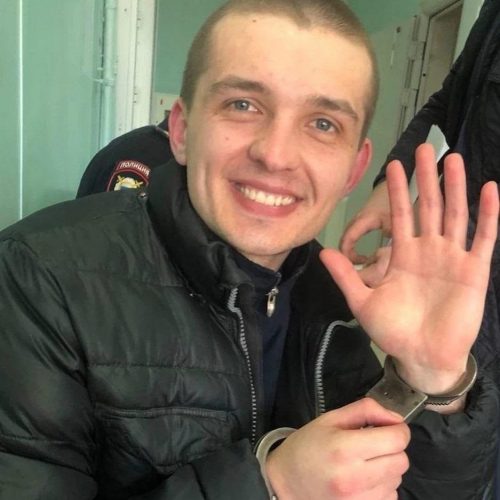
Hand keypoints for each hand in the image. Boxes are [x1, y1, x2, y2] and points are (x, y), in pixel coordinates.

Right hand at [266, 398, 409, 499]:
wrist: (286, 482)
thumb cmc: (308, 446)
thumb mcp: (331, 418)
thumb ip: (366, 410)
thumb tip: (396, 418)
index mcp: (345, 448)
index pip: (397, 439)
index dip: (397, 429)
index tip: (387, 428)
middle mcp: (355, 477)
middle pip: (401, 461)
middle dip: (392, 449)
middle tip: (372, 445)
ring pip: (397, 480)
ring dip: (387, 469)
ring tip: (364, 464)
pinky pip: (390, 497)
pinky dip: (382, 487)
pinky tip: (363, 481)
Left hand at [321, 144, 498, 393]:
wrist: (421, 356)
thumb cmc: (393, 331)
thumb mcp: (363, 300)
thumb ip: (346, 275)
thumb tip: (323, 251)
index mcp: (403, 255)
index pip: (399, 215)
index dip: (396, 191)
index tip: (393, 165)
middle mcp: (427, 251)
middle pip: (428, 207)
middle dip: (426, 179)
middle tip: (424, 148)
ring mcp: (451, 258)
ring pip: (454, 215)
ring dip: (454, 187)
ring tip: (452, 159)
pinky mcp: (473, 271)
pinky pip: (482, 238)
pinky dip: (488, 214)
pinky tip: (489, 189)